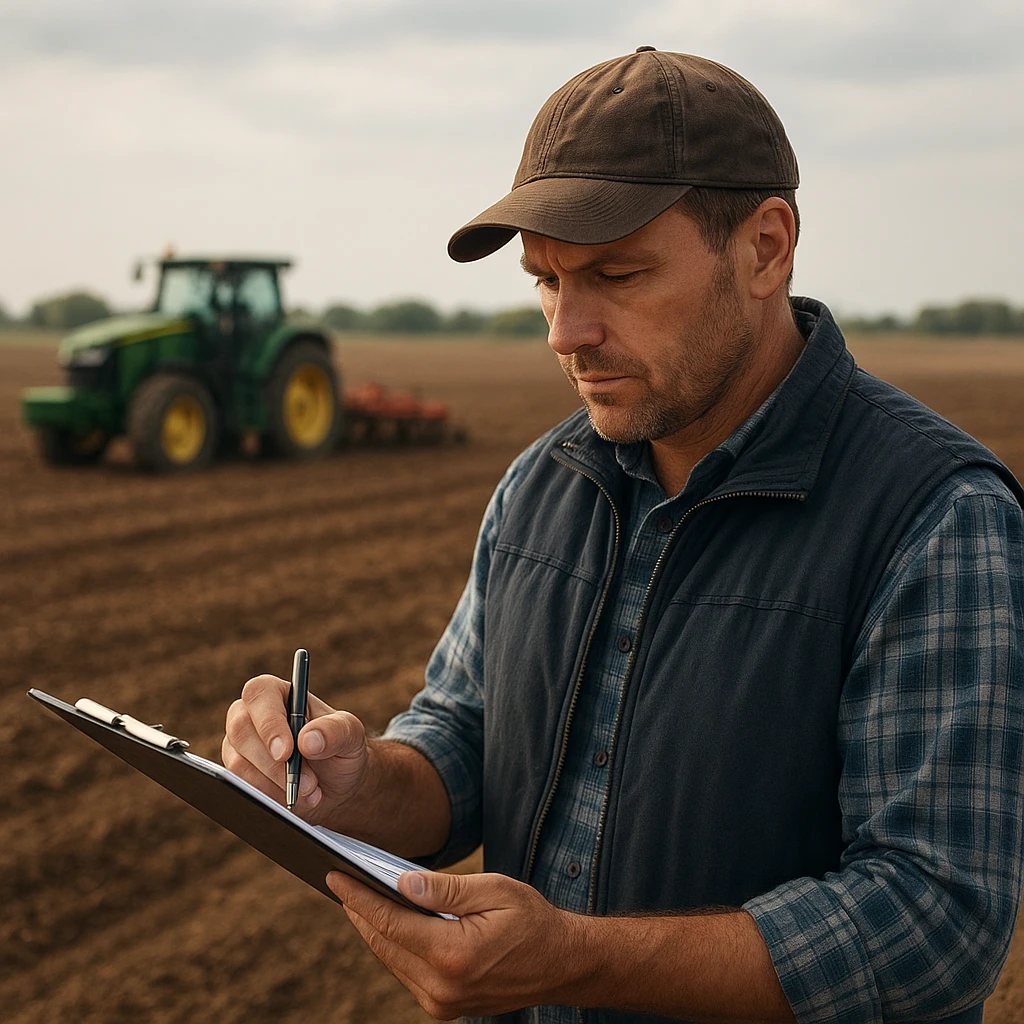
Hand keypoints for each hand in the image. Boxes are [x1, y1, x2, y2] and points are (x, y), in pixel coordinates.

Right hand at [222, 674, 367, 824]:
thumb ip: (335, 731)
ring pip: (238, 763)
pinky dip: (269, 797)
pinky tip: (293, 799)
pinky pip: (240, 787)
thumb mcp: (350, 734)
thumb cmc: (340, 749)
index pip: (259, 694)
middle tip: (308, 783)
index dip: (269, 723)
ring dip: (275, 784)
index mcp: (277, 693)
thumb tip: (307, 739)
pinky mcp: (236, 773)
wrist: (335, 784)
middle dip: (274, 764)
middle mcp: (250, 714)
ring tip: (310, 791)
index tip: (286, 751)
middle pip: (241, 731)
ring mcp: (239, 745)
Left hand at [326, 869, 585, 1019]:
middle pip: (384, 944)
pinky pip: (406, 972)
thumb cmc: (532, 920)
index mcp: (453, 955)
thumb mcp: (495, 890)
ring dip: (373, 930)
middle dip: (359, 911)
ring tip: (356, 898)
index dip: (358, 898)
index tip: (334, 877)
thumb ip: (445, 889)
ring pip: (392, 960)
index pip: (390, 923)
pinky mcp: (445, 1007)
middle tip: (338, 882)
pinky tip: (387, 923)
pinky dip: (393, 946)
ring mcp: (442, 1003)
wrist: (563, 964)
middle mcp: (442, 987)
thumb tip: (401, 882)